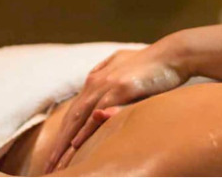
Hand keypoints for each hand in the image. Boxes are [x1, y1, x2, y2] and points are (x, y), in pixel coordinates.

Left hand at [45, 42, 188, 173]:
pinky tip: (76, 144)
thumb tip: (95, 81)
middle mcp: (96, 81)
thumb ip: (107, 73)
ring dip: (65, 142)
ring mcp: (106, 84)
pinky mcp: (119, 87)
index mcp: (96, 79)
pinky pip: (97, 112)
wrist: (173, 55)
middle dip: (58, 144)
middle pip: (71, 118)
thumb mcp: (125, 68)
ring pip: (79, 117)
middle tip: (48, 167)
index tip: (55, 155)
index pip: (74, 112)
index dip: (63, 134)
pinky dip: (85, 129)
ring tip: (56, 163)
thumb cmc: (153, 65)